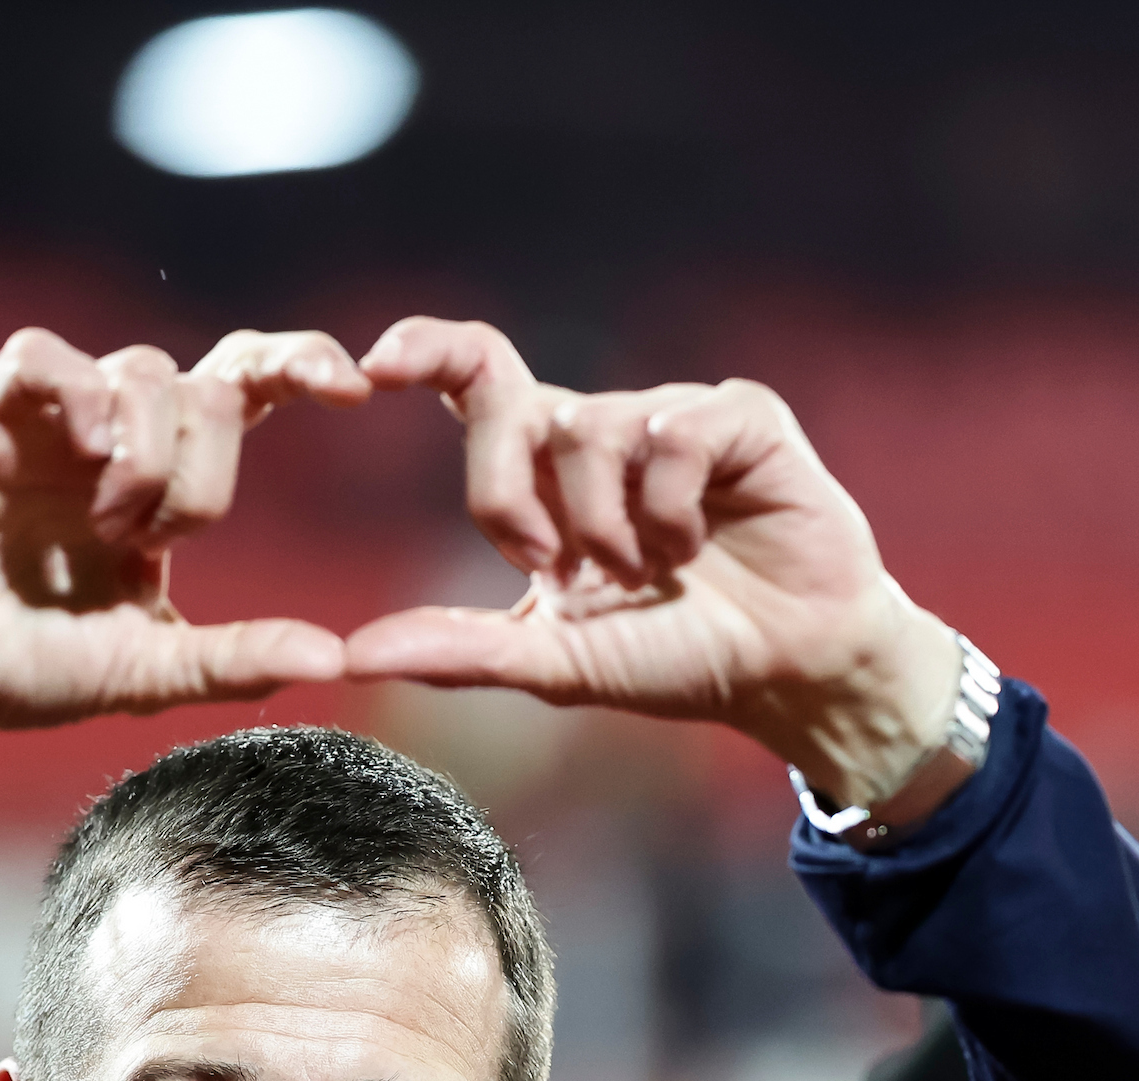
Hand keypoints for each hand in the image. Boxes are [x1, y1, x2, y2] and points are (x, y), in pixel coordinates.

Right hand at [0, 328, 368, 803]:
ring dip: (150, 458)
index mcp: (165, 482)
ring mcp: (54, 425)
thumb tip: (335, 658)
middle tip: (181, 528)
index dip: (303, 367)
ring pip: (145, 371)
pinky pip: (46, 359)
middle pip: (215, 376)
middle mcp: (118, 440)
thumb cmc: (29, 670)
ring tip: (108, 531)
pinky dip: (83, 398)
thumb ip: (236, 660)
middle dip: (222, 446)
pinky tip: (87, 459)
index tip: (358, 392)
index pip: (250, 391)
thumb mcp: (148, 672)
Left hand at [344, 318, 961, 807]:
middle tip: (541, 564)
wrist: (784, 671)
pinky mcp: (741, 416)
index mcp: (550, 473)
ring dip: (605, 526)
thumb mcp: (553, 662)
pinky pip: (675, 435)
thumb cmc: (673, 656)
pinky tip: (700, 545)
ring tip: (648, 574)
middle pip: (512, 402)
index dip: (426, 351)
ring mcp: (671, 417)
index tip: (374, 365)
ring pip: (590, 429)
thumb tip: (354, 657)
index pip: (475, 378)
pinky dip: (674, 509)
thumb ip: (458, 650)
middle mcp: (603, 430)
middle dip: (502, 485)